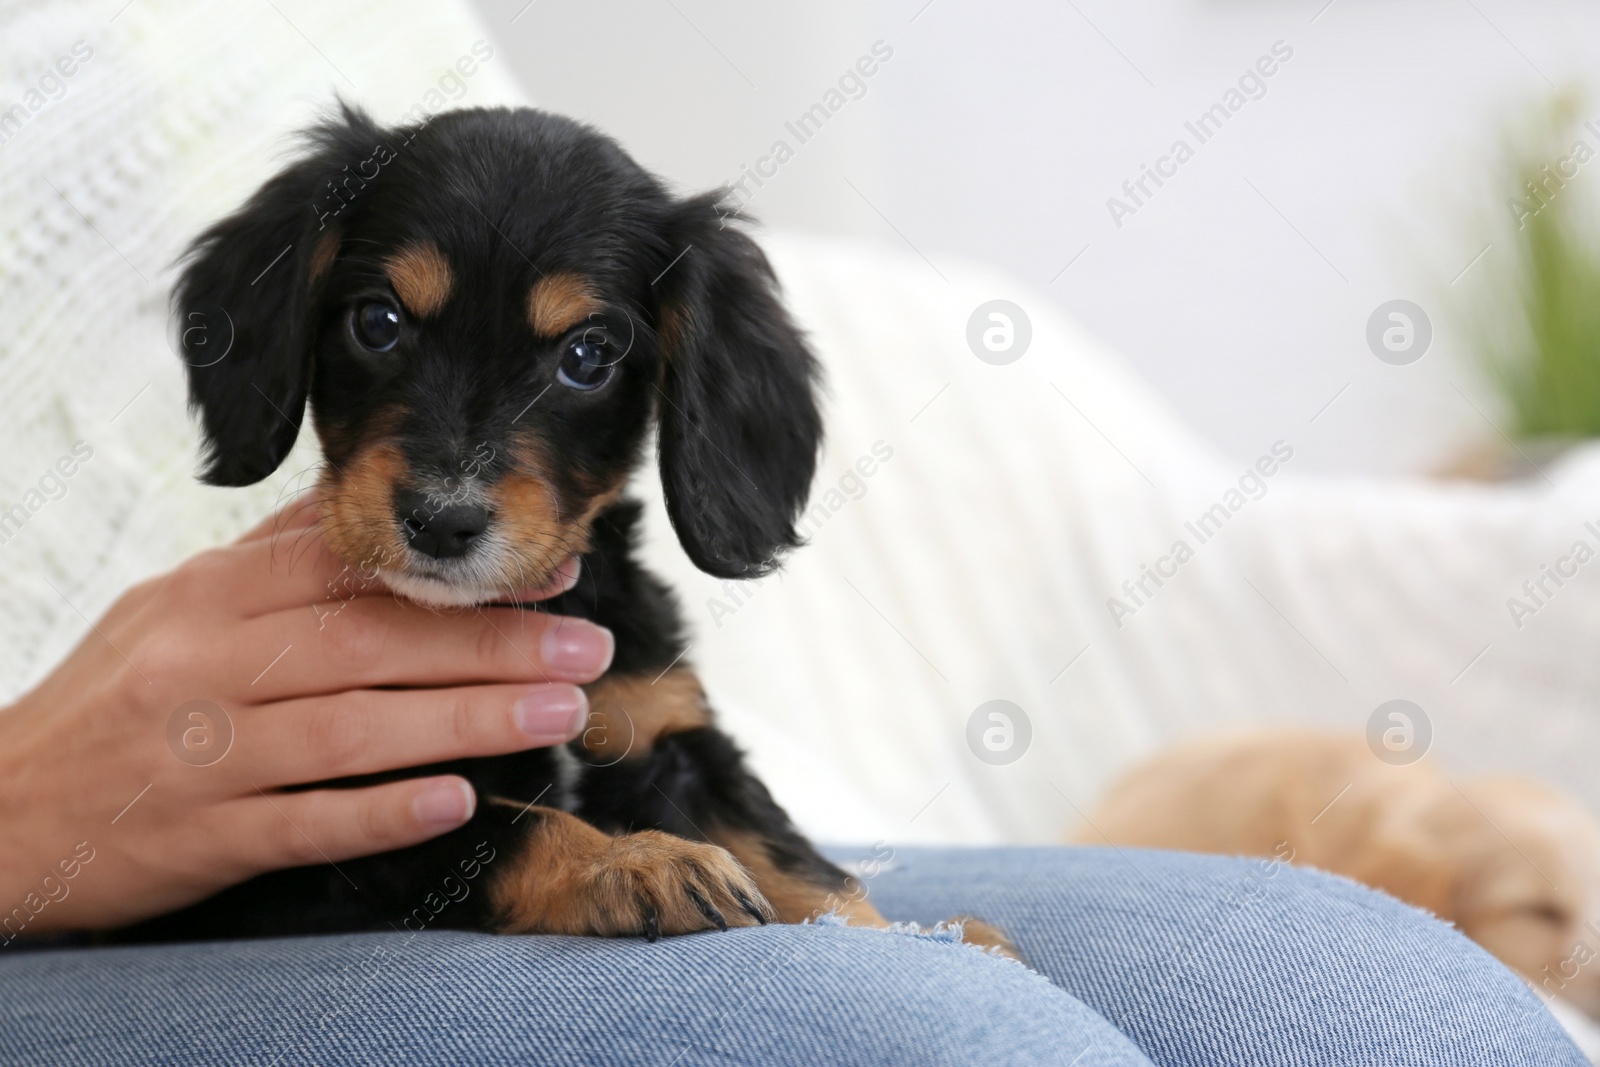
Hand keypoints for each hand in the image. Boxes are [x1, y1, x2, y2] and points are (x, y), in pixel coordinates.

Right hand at [0, 494, 611, 934]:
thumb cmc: (114, 700)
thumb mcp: (176, 608)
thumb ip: (273, 562)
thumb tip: (368, 508)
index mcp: (208, 596)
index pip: (350, 569)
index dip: (455, 570)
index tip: (547, 570)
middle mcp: (206, 664)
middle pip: (369, 643)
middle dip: (490, 642)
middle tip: (585, 647)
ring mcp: (200, 755)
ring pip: (351, 729)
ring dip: (465, 720)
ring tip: (558, 713)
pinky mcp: (198, 837)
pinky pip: (302, 824)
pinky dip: (380, 814)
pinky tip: (456, 803)